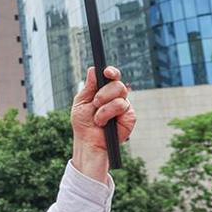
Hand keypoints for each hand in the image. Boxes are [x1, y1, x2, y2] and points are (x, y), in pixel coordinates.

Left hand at [70, 66, 134, 180]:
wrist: (88, 141)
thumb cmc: (84, 123)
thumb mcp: (81, 102)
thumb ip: (89, 87)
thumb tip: (93, 70)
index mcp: (104, 91)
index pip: (111, 76)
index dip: (111, 72)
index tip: (106, 72)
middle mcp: (116, 96)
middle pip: (117, 83)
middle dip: (103, 92)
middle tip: (95, 103)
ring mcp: (124, 106)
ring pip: (120, 94)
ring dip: (104, 107)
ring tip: (97, 118)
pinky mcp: (130, 116)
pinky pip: (122, 106)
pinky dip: (108, 114)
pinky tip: (104, 123)